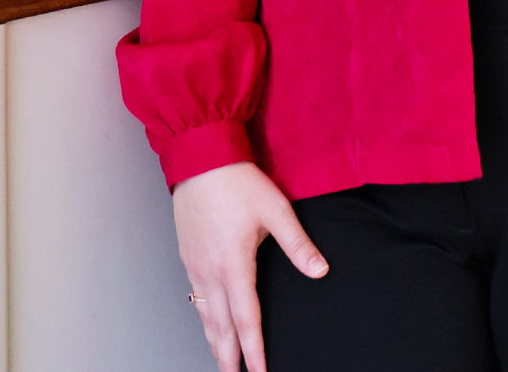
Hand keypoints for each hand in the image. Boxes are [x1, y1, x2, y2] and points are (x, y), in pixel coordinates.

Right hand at [172, 161, 327, 371]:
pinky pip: (196, 298)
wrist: (199, 157)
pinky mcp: (188, 256)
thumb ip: (297, 244)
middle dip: (228, 356)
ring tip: (222, 361)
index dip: (254, 349)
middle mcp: (210, 271)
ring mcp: (195, 265)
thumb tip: (319, 270)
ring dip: (214, 341)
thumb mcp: (275, 209)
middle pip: (220, 326)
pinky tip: (209, 323)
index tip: (260, 371)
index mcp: (234, 264)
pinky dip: (203, 318)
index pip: (246, 318)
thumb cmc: (237, 181)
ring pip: (205, 314)